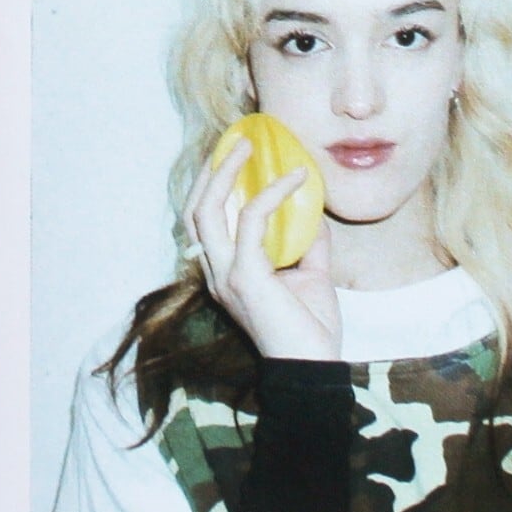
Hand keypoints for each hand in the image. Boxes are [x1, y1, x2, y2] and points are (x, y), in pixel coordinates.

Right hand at [186, 129, 341, 361]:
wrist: (313, 370)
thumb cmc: (311, 331)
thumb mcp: (311, 278)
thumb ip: (309, 247)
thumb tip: (316, 215)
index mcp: (225, 274)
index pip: (204, 222)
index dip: (212, 186)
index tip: (234, 157)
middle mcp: (217, 273)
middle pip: (195, 210)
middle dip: (211, 171)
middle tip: (236, 142)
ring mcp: (226, 275)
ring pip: (207, 211)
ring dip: (226, 173)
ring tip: (247, 147)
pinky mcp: (245, 277)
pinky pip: (250, 221)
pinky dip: (272, 194)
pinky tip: (296, 179)